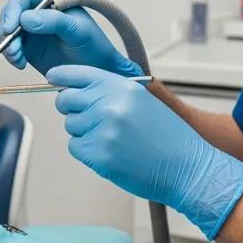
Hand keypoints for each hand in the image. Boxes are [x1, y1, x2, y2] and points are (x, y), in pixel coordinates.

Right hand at [0, 0, 135, 75]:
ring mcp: (31, 30)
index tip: (11, 27)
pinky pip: (11, 48)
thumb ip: (55, 21)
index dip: (13, 8)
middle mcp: (38, 12)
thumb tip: (25, 18)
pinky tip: (20, 64)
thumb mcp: (78, 31)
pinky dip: (11, 55)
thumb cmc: (93, 46)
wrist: (97, 70)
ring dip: (8, 45)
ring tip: (18, 59)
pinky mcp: (27, 47)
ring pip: (7, 31)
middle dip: (6, 30)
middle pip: (10, 13)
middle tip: (12, 48)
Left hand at [49, 65, 242, 239]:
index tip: (53, 78)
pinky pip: (76, 147)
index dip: (62, 76)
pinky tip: (110, 152)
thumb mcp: (143, 101)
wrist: (188, 168)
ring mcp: (103, 131)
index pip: (79, 74)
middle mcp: (110, 105)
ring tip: (112, 139)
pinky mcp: (99, 155)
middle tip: (90, 117)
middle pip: (66, 100)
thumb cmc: (169, 137)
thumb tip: (79, 88)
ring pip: (71, 125)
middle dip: (72, 108)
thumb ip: (112, 91)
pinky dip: (87, 151)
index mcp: (122, 87)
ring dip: (84, 132)